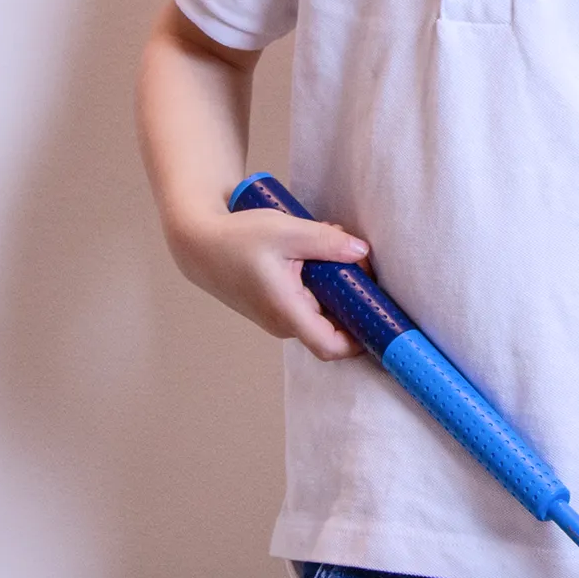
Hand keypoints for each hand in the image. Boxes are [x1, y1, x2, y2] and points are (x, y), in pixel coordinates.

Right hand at [172, 206, 370, 361]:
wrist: (199, 243)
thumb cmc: (237, 238)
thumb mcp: (286, 231)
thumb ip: (326, 242)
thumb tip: (361, 252)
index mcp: (286, 311)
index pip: (331, 346)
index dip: (361, 340)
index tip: (379, 318)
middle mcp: (283, 322)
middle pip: (333, 321)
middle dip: (350, 292)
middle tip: (353, 257)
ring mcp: (278, 317)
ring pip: (321, 307)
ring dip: (333, 280)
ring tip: (327, 244)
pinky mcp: (275, 306)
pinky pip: (308, 300)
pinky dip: (318, 279)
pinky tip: (312, 250)